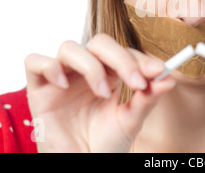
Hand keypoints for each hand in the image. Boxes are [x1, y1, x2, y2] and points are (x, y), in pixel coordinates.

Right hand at [24, 33, 174, 151]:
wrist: (83, 166)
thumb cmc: (104, 144)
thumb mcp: (130, 121)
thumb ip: (147, 99)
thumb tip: (169, 79)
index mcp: (109, 74)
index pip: (124, 53)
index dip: (141, 59)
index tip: (159, 71)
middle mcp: (85, 71)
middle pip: (99, 43)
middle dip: (121, 58)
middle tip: (136, 82)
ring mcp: (62, 78)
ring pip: (70, 48)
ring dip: (91, 66)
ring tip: (103, 93)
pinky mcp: (39, 90)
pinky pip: (34, 62)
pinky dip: (49, 67)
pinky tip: (64, 84)